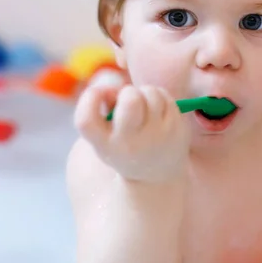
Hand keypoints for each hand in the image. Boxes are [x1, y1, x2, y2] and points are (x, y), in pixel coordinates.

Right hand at [74, 84, 190, 183]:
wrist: (156, 174)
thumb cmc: (124, 144)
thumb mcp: (106, 134)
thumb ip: (103, 109)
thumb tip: (114, 88)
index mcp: (104, 144)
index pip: (86, 119)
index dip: (90, 97)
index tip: (100, 94)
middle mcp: (129, 143)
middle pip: (130, 100)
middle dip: (128, 91)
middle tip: (130, 100)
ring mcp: (156, 136)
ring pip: (150, 93)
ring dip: (145, 92)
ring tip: (145, 106)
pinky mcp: (175, 128)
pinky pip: (165, 96)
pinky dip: (159, 96)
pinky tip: (158, 110)